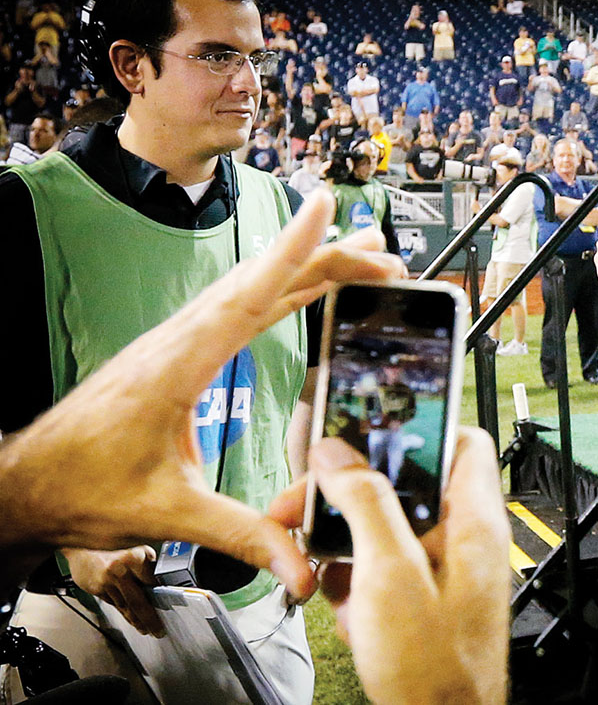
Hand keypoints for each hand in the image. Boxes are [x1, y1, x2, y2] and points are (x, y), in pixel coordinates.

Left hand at [0, 188, 404, 598]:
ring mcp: (178, 343)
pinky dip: (280, 292)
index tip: (325, 211)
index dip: (291, 252)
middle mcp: (179, 341)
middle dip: (326, 259)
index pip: (247, 298)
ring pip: (252, 291)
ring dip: (308, 270)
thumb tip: (300, 566)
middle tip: (382, 252)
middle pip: (262, 284)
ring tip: (360, 258)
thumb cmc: (82, 490)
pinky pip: (240, 310)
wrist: (29, 486)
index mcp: (177, 365)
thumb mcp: (168, 513)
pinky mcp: (178, 355)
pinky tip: (304, 291)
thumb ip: (240, 534)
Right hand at [65, 547, 163, 636]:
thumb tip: (162, 584)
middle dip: (150, 619)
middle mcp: (121, 569)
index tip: (170, 608)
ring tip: (146, 629)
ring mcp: (108, 581)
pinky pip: (116, 605)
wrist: (82, 548)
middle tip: (158, 630)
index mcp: (136, 556)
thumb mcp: (135, 550)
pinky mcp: (98, 589)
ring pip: (126, 606)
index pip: (154, 583)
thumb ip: (147, 566)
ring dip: (137, 621)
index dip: (163, 598)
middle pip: (139, 601)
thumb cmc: (111, 548)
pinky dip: (125, 614)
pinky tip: (131, 620)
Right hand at [269, 428, 509, 704]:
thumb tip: (337, 453)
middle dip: (350, 490)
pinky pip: (378, 566)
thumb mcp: (390, 574)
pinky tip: (340, 602)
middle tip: (306, 500)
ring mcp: (438, 568)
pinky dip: (351, 578)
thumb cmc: (434, 668)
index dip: (417, 427)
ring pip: (383, 525)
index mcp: (472, 520)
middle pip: (405, 483)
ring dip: (342, 540)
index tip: (366, 428)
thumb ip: (365, 504)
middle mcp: (460, 537)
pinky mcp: (417, 596)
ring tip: (311, 558)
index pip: (461, 441)